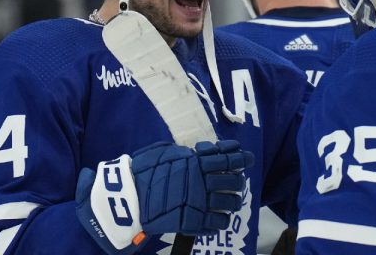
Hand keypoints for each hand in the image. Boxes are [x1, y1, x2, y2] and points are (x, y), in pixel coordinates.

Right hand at [75, 140, 253, 253]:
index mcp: (195, 162)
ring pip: (230, 202)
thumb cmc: (143, 171)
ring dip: (233, 201)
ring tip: (231, 202)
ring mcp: (199, 202)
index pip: (226, 158)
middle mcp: (202, 181)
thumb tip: (198, 152)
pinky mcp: (193, 222)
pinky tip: (219, 219)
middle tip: (236, 182)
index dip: (240, 158)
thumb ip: (184, 154)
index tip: (248, 158)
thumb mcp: (165, 153)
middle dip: (238, 181)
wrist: (127, 197)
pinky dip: (221, 221)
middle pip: (233, 181)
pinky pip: (218, 223)